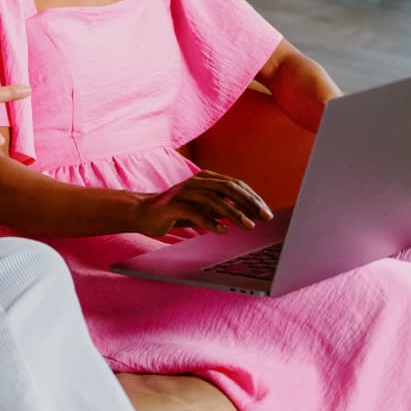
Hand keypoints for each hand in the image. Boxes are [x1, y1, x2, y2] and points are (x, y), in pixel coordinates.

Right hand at [134, 171, 271, 237]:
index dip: (253, 197)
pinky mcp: (172, 205)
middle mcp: (196, 182)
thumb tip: (249, 214)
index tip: (266, 213)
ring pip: (213, 199)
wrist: (143, 212)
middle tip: (263, 218)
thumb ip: (221, 206)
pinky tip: (222, 231)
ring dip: (233, 213)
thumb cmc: (177, 210)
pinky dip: (210, 221)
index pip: (235, 184)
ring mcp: (183, 192)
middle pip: (227, 188)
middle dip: (248, 203)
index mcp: (205, 179)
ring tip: (247, 226)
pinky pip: (194, 212)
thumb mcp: (203, 206)